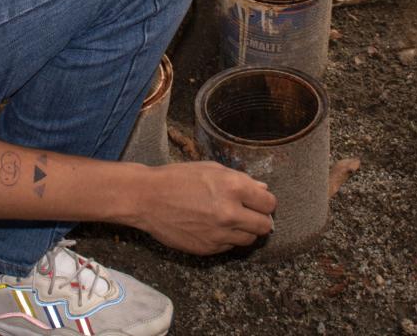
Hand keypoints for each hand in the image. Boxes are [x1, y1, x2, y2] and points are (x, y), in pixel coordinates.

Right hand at [129, 162, 276, 254]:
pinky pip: (229, 246)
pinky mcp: (208, 248)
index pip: (269, 203)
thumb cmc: (177, 178)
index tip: (258, 201)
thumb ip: (240, 179)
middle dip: (259, 218)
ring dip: (244, 230)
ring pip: (249, 239)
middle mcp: (230, 213)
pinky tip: (213, 227)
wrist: (147, 198)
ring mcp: (220, 234)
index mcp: (233, 187)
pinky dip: (226, 238)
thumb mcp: (210, 169)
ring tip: (229, 220)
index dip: (265, 202)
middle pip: (264, 226)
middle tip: (248, 213)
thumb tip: (262, 189)